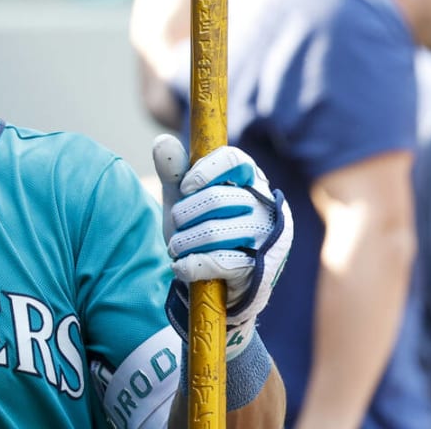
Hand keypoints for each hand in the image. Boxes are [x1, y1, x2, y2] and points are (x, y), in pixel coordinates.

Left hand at [154, 135, 291, 356]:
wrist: (214, 289)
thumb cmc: (200, 234)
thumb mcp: (183, 202)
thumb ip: (173, 173)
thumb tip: (162, 141)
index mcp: (251, 182)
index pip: (235, 160)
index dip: (206, 170)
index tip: (185, 186)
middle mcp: (267, 208)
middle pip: (220, 197)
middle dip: (185, 213)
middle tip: (175, 224)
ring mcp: (268, 242)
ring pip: (216, 231)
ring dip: (184, 241)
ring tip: (176, 247)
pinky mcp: (261, 273)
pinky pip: (219, 262)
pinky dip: (191, 264)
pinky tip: (181, 267)